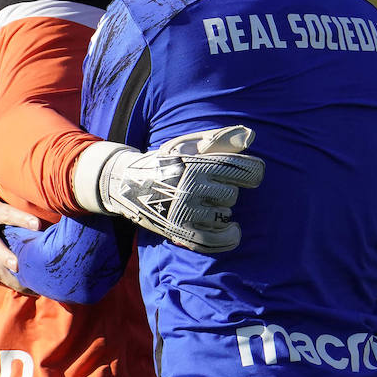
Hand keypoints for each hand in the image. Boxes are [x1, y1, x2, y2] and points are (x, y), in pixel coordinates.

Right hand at [71, 125, 264, 252]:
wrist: (124, 183)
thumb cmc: (163, 162)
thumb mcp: (186, 144)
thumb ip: (220, 139)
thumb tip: (252, 135)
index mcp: (196, 163)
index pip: (246, 171)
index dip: (252, 173)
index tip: (248, 175)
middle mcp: (191, 187)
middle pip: (232, 195)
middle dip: (225, 191)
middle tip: (209, 188)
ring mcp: (184, 212)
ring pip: (224, 216)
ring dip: (221, 211)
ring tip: (207, 204)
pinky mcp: (179, 231)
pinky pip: (215, 241)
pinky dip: (229, 238)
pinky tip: (233, 230)